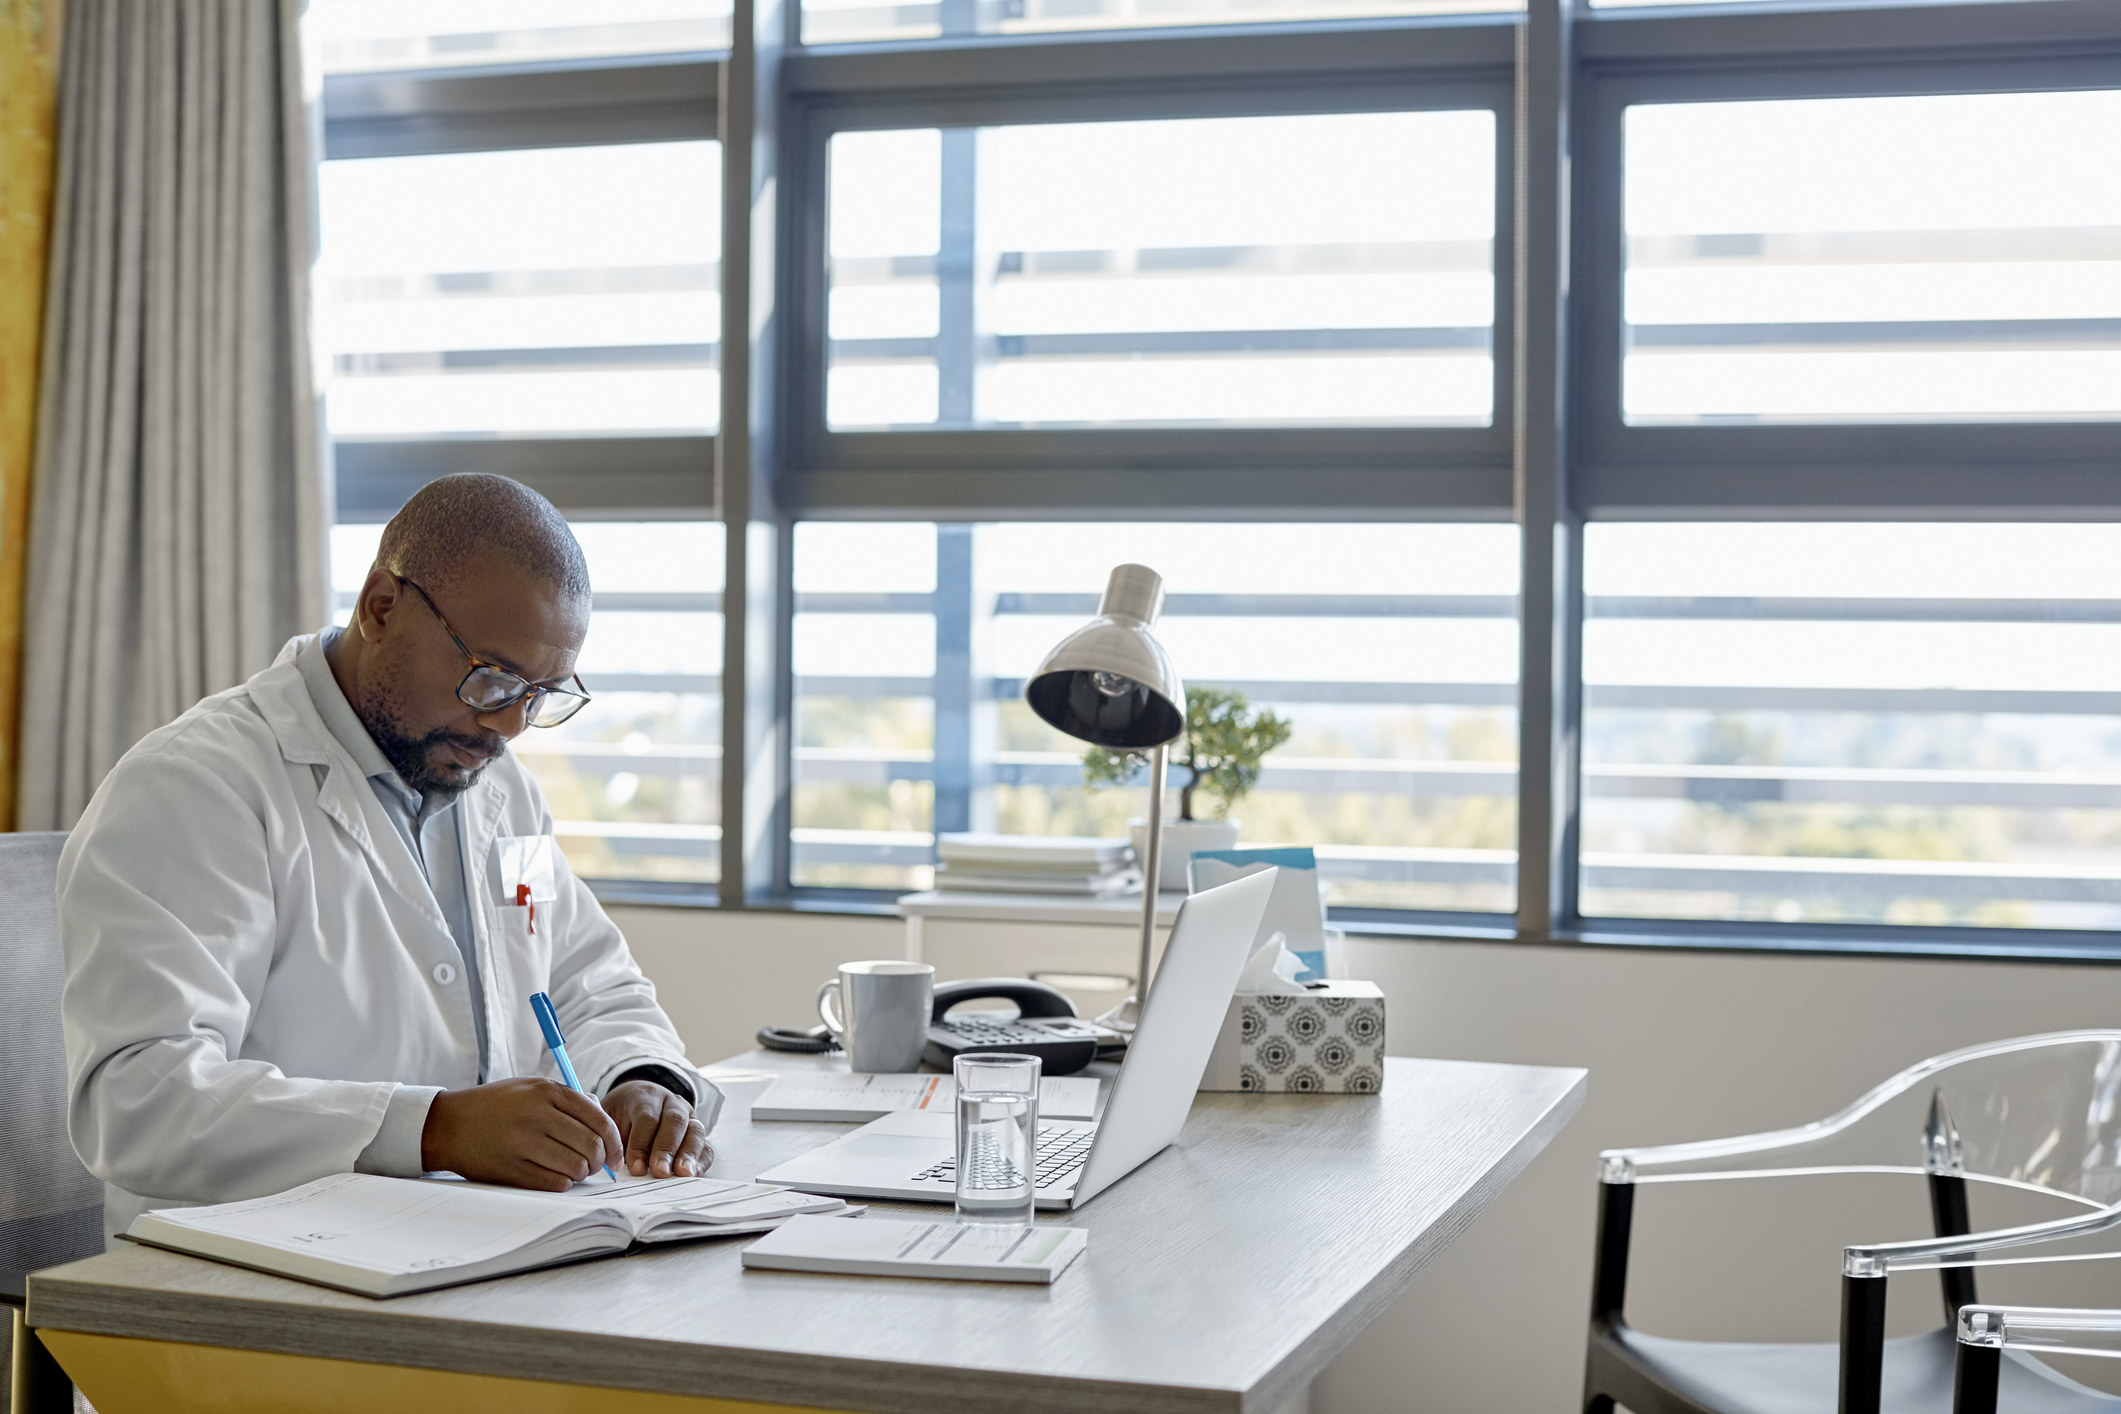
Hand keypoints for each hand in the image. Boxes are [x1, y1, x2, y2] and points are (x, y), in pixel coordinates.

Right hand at [420, 1078, 624, 1191]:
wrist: (448, 1125)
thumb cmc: (496, 1105)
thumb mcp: (531, 1087)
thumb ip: (568, 1098)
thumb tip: (604, 1117)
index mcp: (546, 1092)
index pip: (599, 1119)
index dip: (615, 1140)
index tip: (616, 1154)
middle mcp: (537, 1115)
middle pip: (591, 1145)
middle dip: (601, 1160)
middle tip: (598, 1165)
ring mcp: (523, 1143)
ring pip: (576, 1167)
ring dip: (582, 1173)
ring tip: (576, 1170)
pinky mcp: (512, 1169)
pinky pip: (555, 1183)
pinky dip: (564, 1183)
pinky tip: (559, 1177)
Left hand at [604, 1079, 710, 1178]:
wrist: (636, 1103)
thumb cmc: (619, 1117)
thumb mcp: (606, 1117)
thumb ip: (604, 1131)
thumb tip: (601, 1152)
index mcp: (645, 1096)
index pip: (647, 1117)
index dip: (641, 1143)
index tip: (635, 1167)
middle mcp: (671, 1103)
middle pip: (674, 1121)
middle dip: (667, 1148)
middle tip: (660, 1171)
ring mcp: (689, 1116)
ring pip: (695, 1130)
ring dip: (688, 1154)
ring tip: (682, 1174)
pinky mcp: (697, 1133)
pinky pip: (706, 1145)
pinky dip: (701, 1160)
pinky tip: (693, 1174)